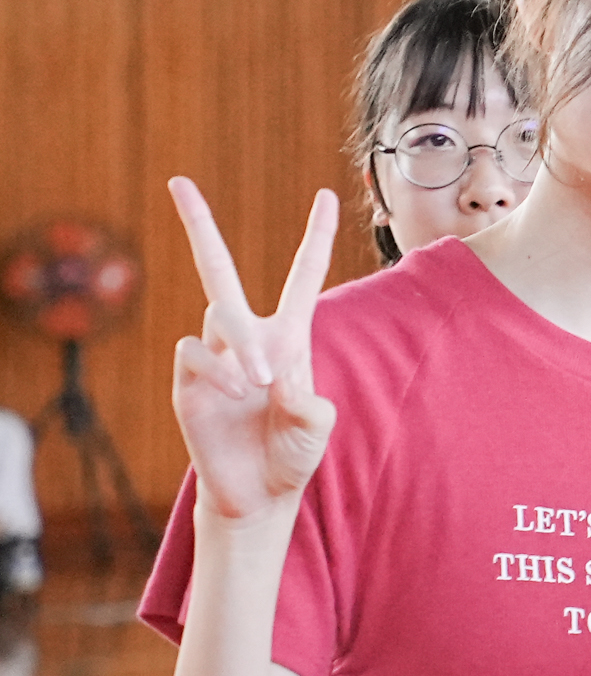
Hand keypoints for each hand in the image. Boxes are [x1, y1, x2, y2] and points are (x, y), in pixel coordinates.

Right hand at [168, 179, 338, 523]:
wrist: (256, 494)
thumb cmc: (291, 456)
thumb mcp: (314, 430)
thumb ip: (308, 405)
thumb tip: (278, 380)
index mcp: (288, 337)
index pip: (302, 276)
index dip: (315, 236)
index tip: (327, 193)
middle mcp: (246, 337)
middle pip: (217, 269)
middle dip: (197, 224)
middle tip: (178, 180)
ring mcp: (211, 356)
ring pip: (215, 314)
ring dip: (239, 346)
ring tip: (257, 385)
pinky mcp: (185, 380)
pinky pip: (192, 354)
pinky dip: (214, 370)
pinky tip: (231, 396)